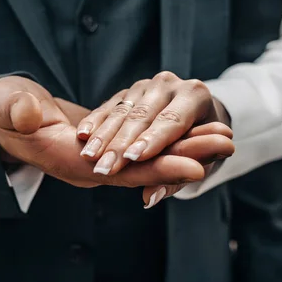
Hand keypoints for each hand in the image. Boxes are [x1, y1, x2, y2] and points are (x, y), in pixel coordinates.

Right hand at [0, 76, 226, 189]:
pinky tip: (198, 125)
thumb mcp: (3, 108)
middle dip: (188, 154)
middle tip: (228, 141)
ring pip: (151, 154)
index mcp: (72, 159)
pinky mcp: (109, 142)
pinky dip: (172, 137)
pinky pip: (146, 143)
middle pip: (147, 164)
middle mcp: (93, 164)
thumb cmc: (1, 114)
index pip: (123, 169)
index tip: (197, 165)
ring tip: (224, 133)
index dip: (159, 168)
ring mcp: (103, 156)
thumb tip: (27, 114)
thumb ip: (13, 110)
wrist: (5, 123)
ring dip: (187, 145)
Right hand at [76, 71, 232, 175]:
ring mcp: (146, 85)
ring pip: (122, 112)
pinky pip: (108, 108)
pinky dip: (95, 122)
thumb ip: (173, 180)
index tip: (133, 157)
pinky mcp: (128, 92)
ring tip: (89, 157)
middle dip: (122, 143)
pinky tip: (81, 136)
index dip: (152, 139)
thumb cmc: (199, 144)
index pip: (172, 119)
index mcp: (196, 95)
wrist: (195, 117)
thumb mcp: (198, 163)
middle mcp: (170, 84)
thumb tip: (150, 198)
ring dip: (104, 136)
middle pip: (143, 116)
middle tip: (106, 167)